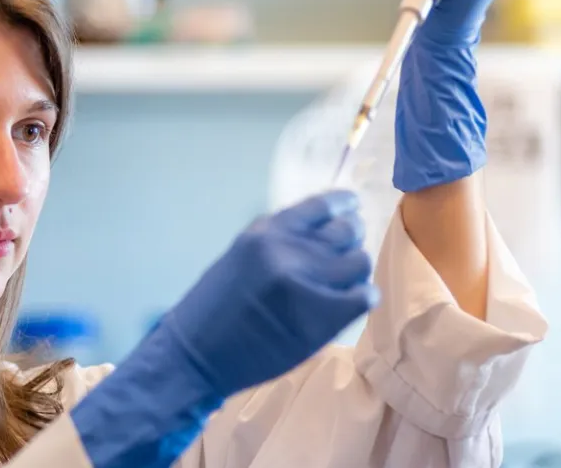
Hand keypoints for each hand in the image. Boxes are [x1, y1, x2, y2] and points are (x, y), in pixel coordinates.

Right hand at [70, 190, 375, 467]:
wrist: (196, 356)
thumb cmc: (213, 309)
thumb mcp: (241, 257)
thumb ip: (279, 242)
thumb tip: (322, 234)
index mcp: (265, 232)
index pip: (321, 205)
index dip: (342, 205)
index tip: (351, 207)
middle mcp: (289, 250)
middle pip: (346, 231)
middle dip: (350, 239)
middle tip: (344, 253)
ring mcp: (308, 283)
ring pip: (358, 262)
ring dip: (354, 272)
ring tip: (342, 284)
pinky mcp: (323, 318)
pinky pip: (364, 296)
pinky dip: (361, 298)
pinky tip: (347, 304)